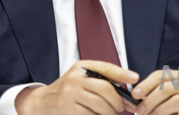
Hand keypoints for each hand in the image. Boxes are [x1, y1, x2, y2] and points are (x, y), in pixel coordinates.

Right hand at [15, 60, 138, 114]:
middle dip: (118, 101)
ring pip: (102, 106)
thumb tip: (126, 88)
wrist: (43, 102)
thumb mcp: (80, 78)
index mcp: (80, 68)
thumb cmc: (67, 90)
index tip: (135, 77)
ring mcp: (71, 95)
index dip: (122, 73)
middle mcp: (75, 79)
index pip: (105, 68)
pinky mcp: (70, 111)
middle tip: (120, 107)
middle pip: (106, 90)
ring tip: (109, 113)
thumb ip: (100, 79)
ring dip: (110, 113)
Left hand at [131, 69, 178, 114]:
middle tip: (140, 110)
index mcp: (171, 75)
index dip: (145, 85)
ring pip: (171, 97)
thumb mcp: (159, 99)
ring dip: (157, 108)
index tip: (134, 94)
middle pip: (163, 87)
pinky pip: (178, 104)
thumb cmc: (174, 103)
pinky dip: (165, 110)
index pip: (157, 76)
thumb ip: (145, 100)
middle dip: (149, 99)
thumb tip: (129, 104)